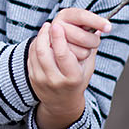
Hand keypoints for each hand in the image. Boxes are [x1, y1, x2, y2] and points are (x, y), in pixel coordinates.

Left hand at [27, 4, 110, 128]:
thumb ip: (91, 48)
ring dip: (39, 38)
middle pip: (44, 52)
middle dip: (45, 35)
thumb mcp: (88, 68)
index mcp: (72, 78)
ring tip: (45, 29)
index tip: (57, 24)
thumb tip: (98, 28)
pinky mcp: (33, 79)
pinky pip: (31, 57)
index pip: (62, 54)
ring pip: (35, 53)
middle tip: (50, 24)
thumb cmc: (78, 81)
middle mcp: (56, 81)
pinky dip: (35, 46)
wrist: (62, 104)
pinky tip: (41, 40)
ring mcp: (42, 81)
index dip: (58, 37)